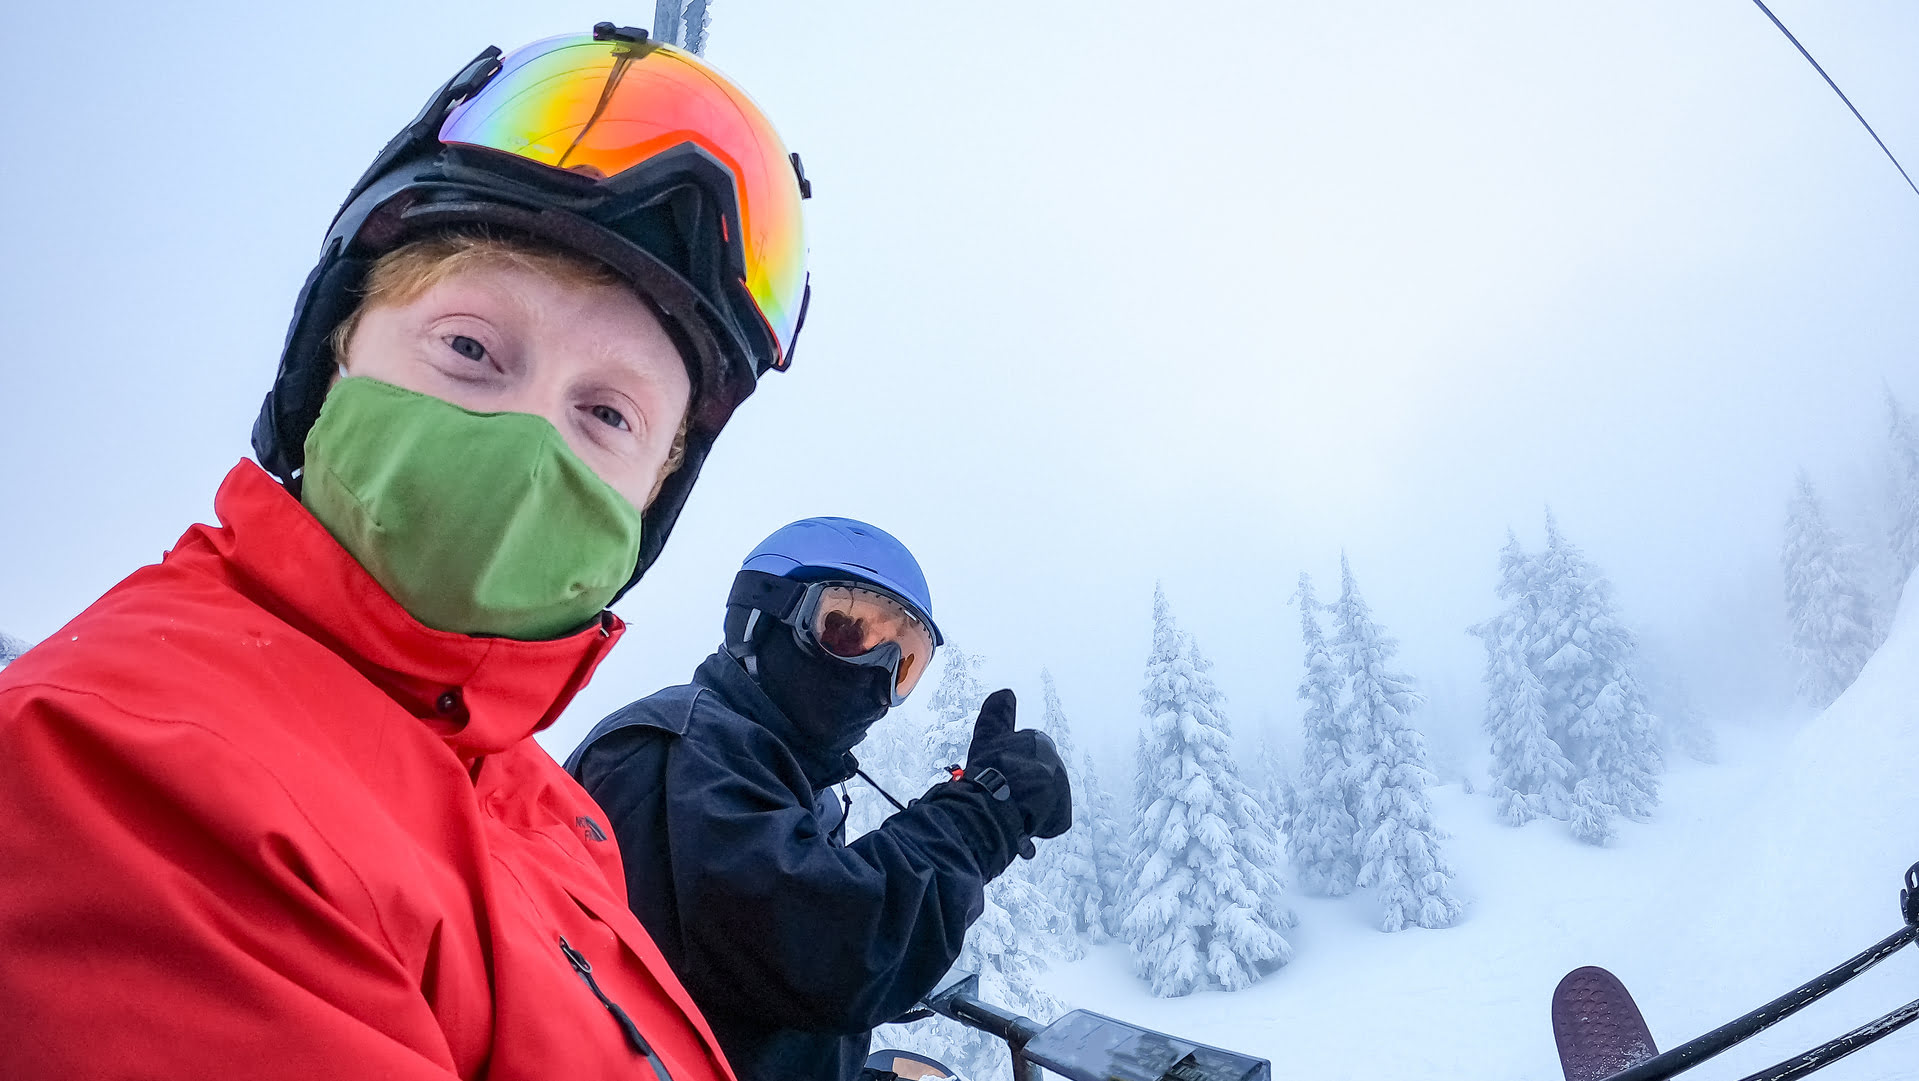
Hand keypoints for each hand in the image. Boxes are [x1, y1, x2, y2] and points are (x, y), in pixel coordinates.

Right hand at [963, 689, 1071, 841]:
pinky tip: (1020, 824)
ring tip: (1007, 810)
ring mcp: (1060, 790)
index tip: (996, 772)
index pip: (1022, 753)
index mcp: (1038, 741)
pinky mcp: (1062, 815)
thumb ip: (998, 713)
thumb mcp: (989, 734)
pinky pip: (1048, 822)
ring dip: (1026, 806)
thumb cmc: (991, 767)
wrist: (1001, 802)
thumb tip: (1006, 692)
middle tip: (1000, 793)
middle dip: (1019, 786)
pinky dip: (1034, 825)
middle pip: (1033, 777)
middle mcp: (1054, 763)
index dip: (1006, 764)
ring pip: (1040, 800)